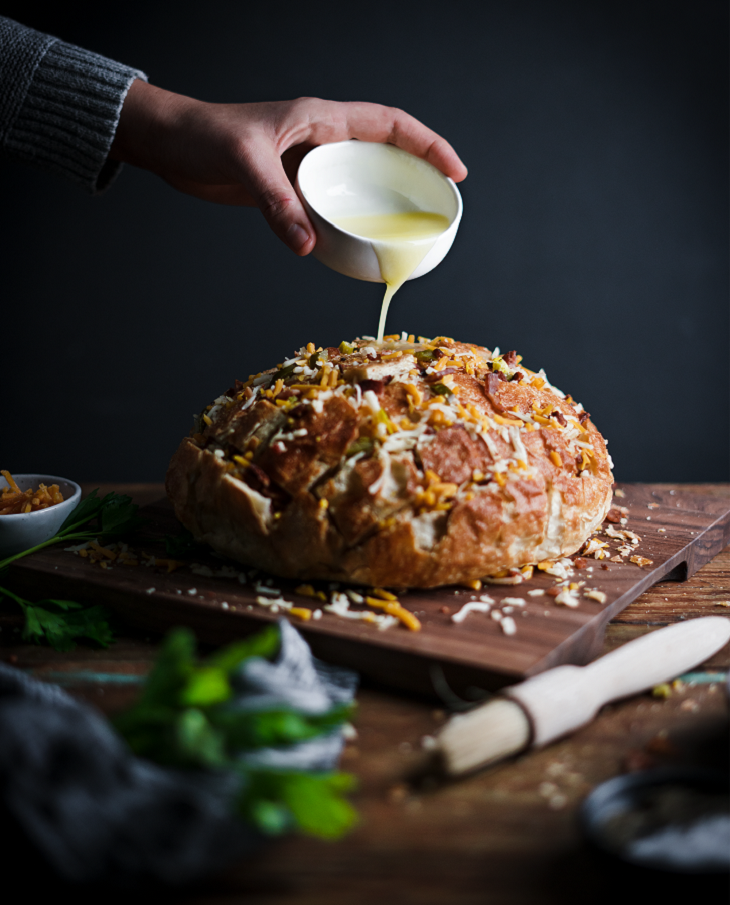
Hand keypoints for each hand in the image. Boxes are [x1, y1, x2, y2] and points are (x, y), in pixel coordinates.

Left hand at [110, 81, 466, 254]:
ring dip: (384, 205)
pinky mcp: (292, 189)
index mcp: (321, 120)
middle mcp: (321, 141)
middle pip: (385, 155)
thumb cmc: (204, 136)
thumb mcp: (244, 163)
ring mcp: (308, 166)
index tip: (455, 171)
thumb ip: (277, 203)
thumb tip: (308, 246)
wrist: (171, 145)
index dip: (428, 145)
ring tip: (409, 232)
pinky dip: (349, 224)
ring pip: (360, 184)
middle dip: (418, 178)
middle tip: (442, 209)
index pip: (390, 125)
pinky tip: (356, 245)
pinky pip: (332, 206)